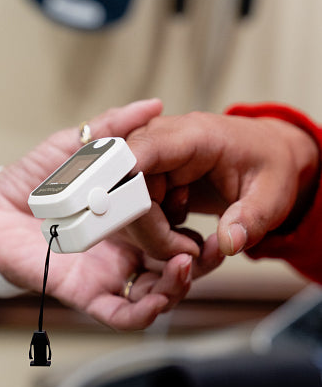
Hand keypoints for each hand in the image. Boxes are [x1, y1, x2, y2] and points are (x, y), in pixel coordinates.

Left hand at [0, 100, 210, 329]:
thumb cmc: (33, 181)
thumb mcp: (76, 146)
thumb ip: (113, 127)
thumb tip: (153, 104)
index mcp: (129, 224)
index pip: (175, 236)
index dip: (196, 234)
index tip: (211, 221)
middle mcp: (125, 254)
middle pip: (174, 270)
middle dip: (197, 265)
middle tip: (209, 251)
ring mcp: (108, 276)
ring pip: (156, 296)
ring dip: (177, 288)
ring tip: (185, 267)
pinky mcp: (87, 294)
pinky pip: (120, 315)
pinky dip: (143, 315)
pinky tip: (157, 301)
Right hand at [126, 109, 319, 259]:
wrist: (265, 157)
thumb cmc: (269, 166)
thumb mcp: (273, 195)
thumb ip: (252, 219)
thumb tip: (229, 243)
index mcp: (194, 135)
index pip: (143, 150)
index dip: (121, 179)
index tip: (112, 209)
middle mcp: (162, 141)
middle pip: (127, 187)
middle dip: (149, 229)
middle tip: (189, 251)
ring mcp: (150, 157)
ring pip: (125, 203)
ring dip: (152, 233)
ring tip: (191, 241)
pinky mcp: (145, 175)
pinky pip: (132, 208)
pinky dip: (152, 229)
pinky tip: (180, 227)